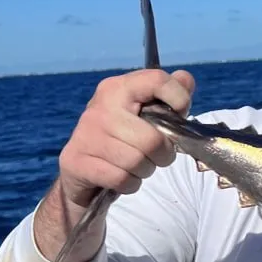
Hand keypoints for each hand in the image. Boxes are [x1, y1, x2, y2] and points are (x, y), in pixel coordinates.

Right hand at [34, 68, 194, 261]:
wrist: (82, 171)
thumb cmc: (124, 138)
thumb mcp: (148, 113)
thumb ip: (171, 94)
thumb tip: (185, 78)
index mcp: (117, 88)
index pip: (157, 79)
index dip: (179, 99)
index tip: (179, 114)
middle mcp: (99, 108)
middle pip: (153, 140)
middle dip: (162, 154)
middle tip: (154, 154)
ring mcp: (85, 135)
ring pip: (138, 162)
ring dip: (145, 170)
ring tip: (136, 164)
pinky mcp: (76, 162)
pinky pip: (122, 179)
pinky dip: (130, 184)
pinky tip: (121, 176)